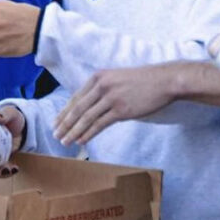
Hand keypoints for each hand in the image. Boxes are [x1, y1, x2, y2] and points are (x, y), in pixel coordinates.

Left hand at [54, 66, 176, 145]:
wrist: (164, 81)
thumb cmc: (143, 80)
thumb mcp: (117, 78)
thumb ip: (102, 88)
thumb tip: (90, 104)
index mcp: (98, 77)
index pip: (76, 97)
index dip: (64, 112)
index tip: (56, 123)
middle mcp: (101, 86)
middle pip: (77, 108)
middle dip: (64, 124)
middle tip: (55, 134)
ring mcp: (111, 98)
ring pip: (86, 118)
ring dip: (73, 132)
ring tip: (65, 141)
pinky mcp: (121, 110)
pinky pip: (100, 124)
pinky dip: (88, 134)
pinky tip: (81, 141)